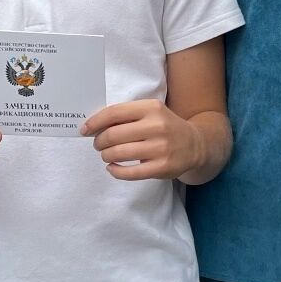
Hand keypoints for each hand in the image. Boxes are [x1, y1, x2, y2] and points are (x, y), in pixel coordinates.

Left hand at [82, 99, 203, 180]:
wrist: (195, 144)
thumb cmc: (165, 127)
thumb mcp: (151, 113)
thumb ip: (127, 116)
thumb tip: (95, 126)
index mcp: (151, 108)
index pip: (114, 113)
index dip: (95, 122)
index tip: (85, 130)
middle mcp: (157, 126)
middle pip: (113, 135)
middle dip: (99, 142)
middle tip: (98, 145)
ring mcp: (160, 148)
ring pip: (118, 153)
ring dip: (106, 156)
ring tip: (107, 155)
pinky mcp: (162, 167)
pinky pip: (129, 172)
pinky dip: (115, 171)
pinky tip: (113, 168)